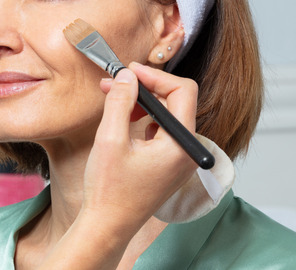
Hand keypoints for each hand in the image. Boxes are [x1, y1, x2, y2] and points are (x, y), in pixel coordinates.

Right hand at [81, 62, 198, 234]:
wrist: (107, 225)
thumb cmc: (109, 189)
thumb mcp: (110, 139)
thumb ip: (121, 102)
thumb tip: (127, 75)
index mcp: (182, 145)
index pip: (183, 92)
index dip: (155, 76)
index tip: (129, 70)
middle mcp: (188, 151)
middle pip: (177, 101)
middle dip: (146, 87)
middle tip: (115, 81)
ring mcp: (181, 159)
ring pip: (169, 114)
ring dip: (143, 102)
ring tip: (114, 98)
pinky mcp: (170, 164)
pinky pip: (163, 130)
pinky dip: (144, 118)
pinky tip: (123, 118)